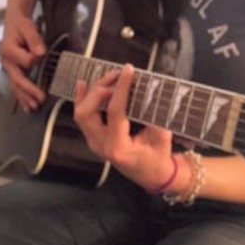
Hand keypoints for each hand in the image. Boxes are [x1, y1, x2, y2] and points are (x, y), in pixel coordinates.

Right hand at [0, 10, 46, 111]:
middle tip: (40, 98)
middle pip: (17, 79)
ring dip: (24, 97)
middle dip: (29, 90)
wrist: (14, 22)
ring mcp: (8, 67)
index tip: (42, 53)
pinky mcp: (12, 70)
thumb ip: (34, 39)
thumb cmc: (21, 25)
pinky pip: (15, 85)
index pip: (26, 61)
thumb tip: (40, 52)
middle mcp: (6, 61)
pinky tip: (26, 106)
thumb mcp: (28, 27)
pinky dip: (21, 96)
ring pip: (15, 85)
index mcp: (9, 50)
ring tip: (33, 107)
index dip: (35, 59)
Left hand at [73, 63, 176, 190]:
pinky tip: (83, 84)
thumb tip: (149, 88)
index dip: (121, 88)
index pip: (115, 111)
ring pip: (81, 113)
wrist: (152, 174)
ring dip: (93, 92)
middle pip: (88, 112)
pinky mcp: (94, 138)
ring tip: (108, 77)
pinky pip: (83, 117)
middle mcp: (101, 146)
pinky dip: (83, 99)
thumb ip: (153, 114)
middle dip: (101, 89)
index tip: (128, 70)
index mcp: (118, 148)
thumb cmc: (158, 158)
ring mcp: (94, 143)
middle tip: (118, 75)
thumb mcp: (162, 136)